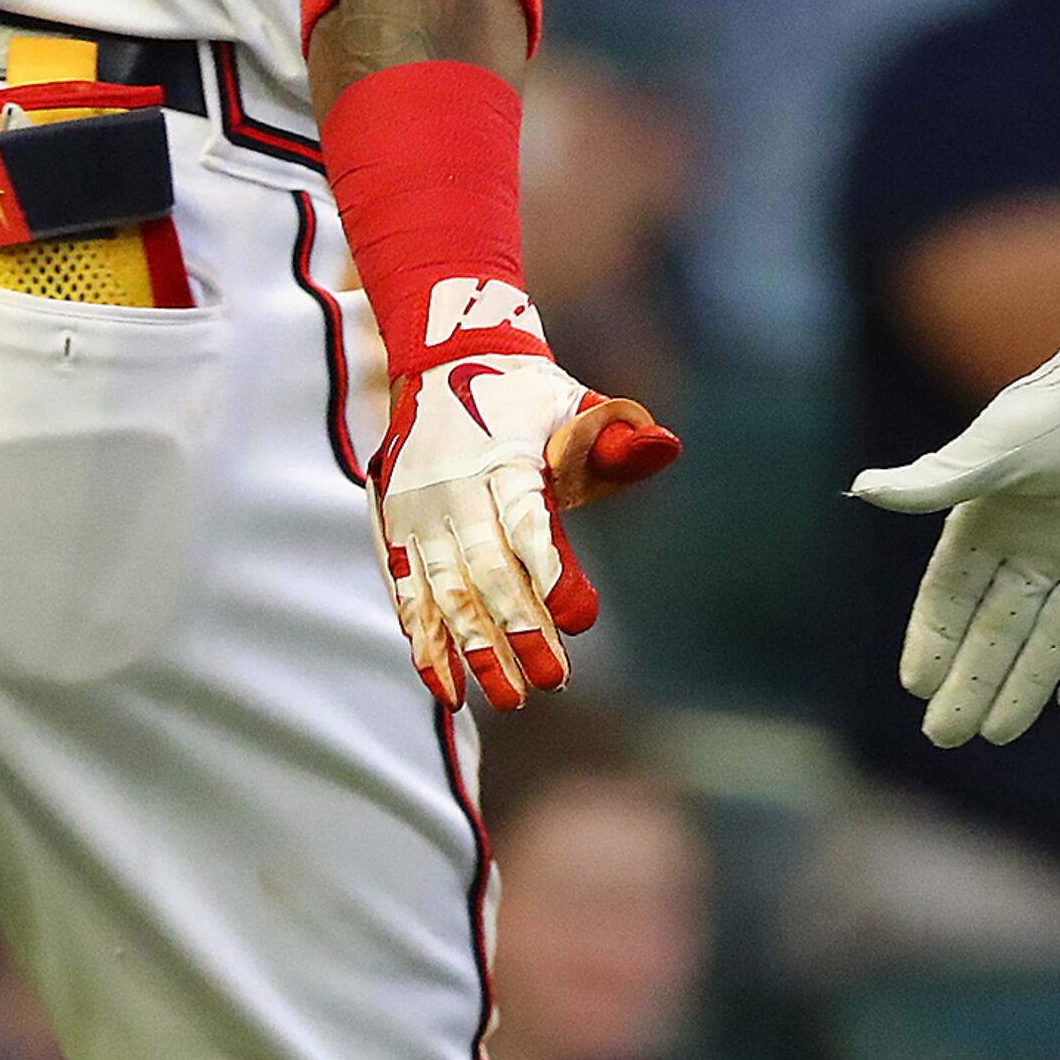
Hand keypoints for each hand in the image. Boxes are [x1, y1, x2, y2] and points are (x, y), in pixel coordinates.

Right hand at [370, 333, 677, 713]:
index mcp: (502, 456)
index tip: (583, 620)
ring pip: (444, 592)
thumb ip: (617, 434)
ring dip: (475, 651)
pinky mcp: (393, 530)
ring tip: (509, 699)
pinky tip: (449, 689)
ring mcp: (416, 512)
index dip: (552, 573)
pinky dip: (426, 643)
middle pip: (486, 571)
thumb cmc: (528, 396)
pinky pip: (407, 594)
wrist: (442, 360)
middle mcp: (451, 488)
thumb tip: (665, 447)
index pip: (527, 523)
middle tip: (554, 684)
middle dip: (520, 632)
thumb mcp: (575, 402)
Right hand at [849, 269, 1059, 747]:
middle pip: (998, 627)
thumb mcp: (999, 448)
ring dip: (1027, 684)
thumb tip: (864, 489)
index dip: (934, 639)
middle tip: (948, 735)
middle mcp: (1039, 542)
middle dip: (973, 681)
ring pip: (1053, 636)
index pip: (954, 593)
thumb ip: (940, 481)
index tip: (916, 686)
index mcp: (995, 514)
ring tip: (1000, 733)